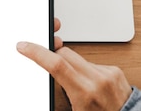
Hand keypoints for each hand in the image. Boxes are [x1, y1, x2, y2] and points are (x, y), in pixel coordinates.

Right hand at [16, 41, 131, 110]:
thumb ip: (59, 94)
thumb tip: (48, 77)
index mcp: (84, 94)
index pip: (56, 64)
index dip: (37, 52)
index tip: (25, 46)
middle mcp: (97, 80)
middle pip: (65, 53)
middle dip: (53, 56)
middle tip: (47, 62)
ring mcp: (107, 73)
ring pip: (78, 57)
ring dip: (70, 65)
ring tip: (75, 84)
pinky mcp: (115, 71)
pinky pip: (92, 63)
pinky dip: (86, 70)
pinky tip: (89, 84)